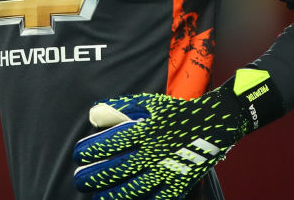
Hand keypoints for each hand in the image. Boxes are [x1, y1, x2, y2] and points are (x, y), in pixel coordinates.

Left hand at [73, 69, 280, 198]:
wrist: (214, 122)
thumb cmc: (175, 112)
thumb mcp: (148, 103)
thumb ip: (119, 108)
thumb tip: (93, 115)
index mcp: (147, 129)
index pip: (112, 141)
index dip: (93, 149)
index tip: (79, 154)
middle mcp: (156, 150)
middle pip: (120, 167)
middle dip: (96, 176)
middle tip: (80, 180)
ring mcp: (169, 169)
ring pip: (136, 188)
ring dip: (112, 194)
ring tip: (96, 197)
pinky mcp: (180, 183)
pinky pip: (157, 198)